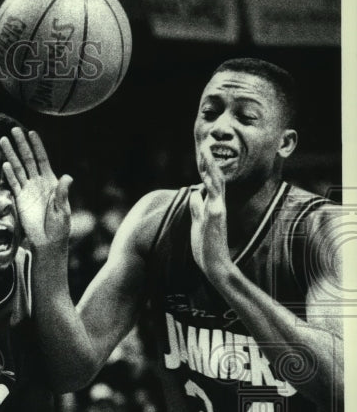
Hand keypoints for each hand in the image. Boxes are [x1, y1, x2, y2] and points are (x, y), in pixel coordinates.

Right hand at [0, 126, 71, 249]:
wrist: (47, 241)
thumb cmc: (59, 226)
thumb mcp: (63, 210)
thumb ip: (62, 193)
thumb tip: (68, 177)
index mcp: (51, 182)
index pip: (42, 159)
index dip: (37, 146)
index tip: (32, 133)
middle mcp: (38, 182)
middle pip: (27, 159)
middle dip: (21, 145)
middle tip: (13, 130)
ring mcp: (27, 190)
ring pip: (17, 168)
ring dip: (11, 155)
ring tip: (3, 141)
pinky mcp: (19, 199)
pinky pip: (13, 184)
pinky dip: (8, 174)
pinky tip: (5, 164)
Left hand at [189, 152, 233, 279]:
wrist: (215, 264)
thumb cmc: (206, 246)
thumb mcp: (198, 222)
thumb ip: (197, 208)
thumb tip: (194, 193)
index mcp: (213, 206)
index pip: (210, 183)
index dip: (206, 168)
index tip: (202, 154)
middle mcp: (217, 205)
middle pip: (214, 179)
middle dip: (208, 162)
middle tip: (204, 146)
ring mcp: (217, 209)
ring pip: (216, 183)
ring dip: (210, 166)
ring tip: (206, 151)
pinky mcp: (216, 215)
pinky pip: (214, 194)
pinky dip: (212, 181)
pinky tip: (208, 171)